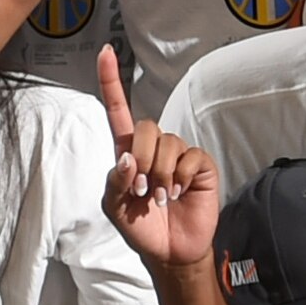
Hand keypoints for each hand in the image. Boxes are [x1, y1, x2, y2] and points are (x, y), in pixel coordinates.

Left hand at [95, 49, 219, 272]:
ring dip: (162, 175)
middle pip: (147, 127)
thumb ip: (116, 182)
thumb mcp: (115, 208)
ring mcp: (179, 155)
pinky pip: (191, 157)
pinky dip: (182, 177)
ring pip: (169, 143)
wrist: (169, 252)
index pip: (118, 111)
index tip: (105, 51)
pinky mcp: (200, 166)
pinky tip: (180, 193)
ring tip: (163, 197)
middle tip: (145, 189)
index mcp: (128, 152)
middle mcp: (154, 148)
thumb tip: (128, 158)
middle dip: (142, 159)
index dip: (111, 81)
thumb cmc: (141, 228)